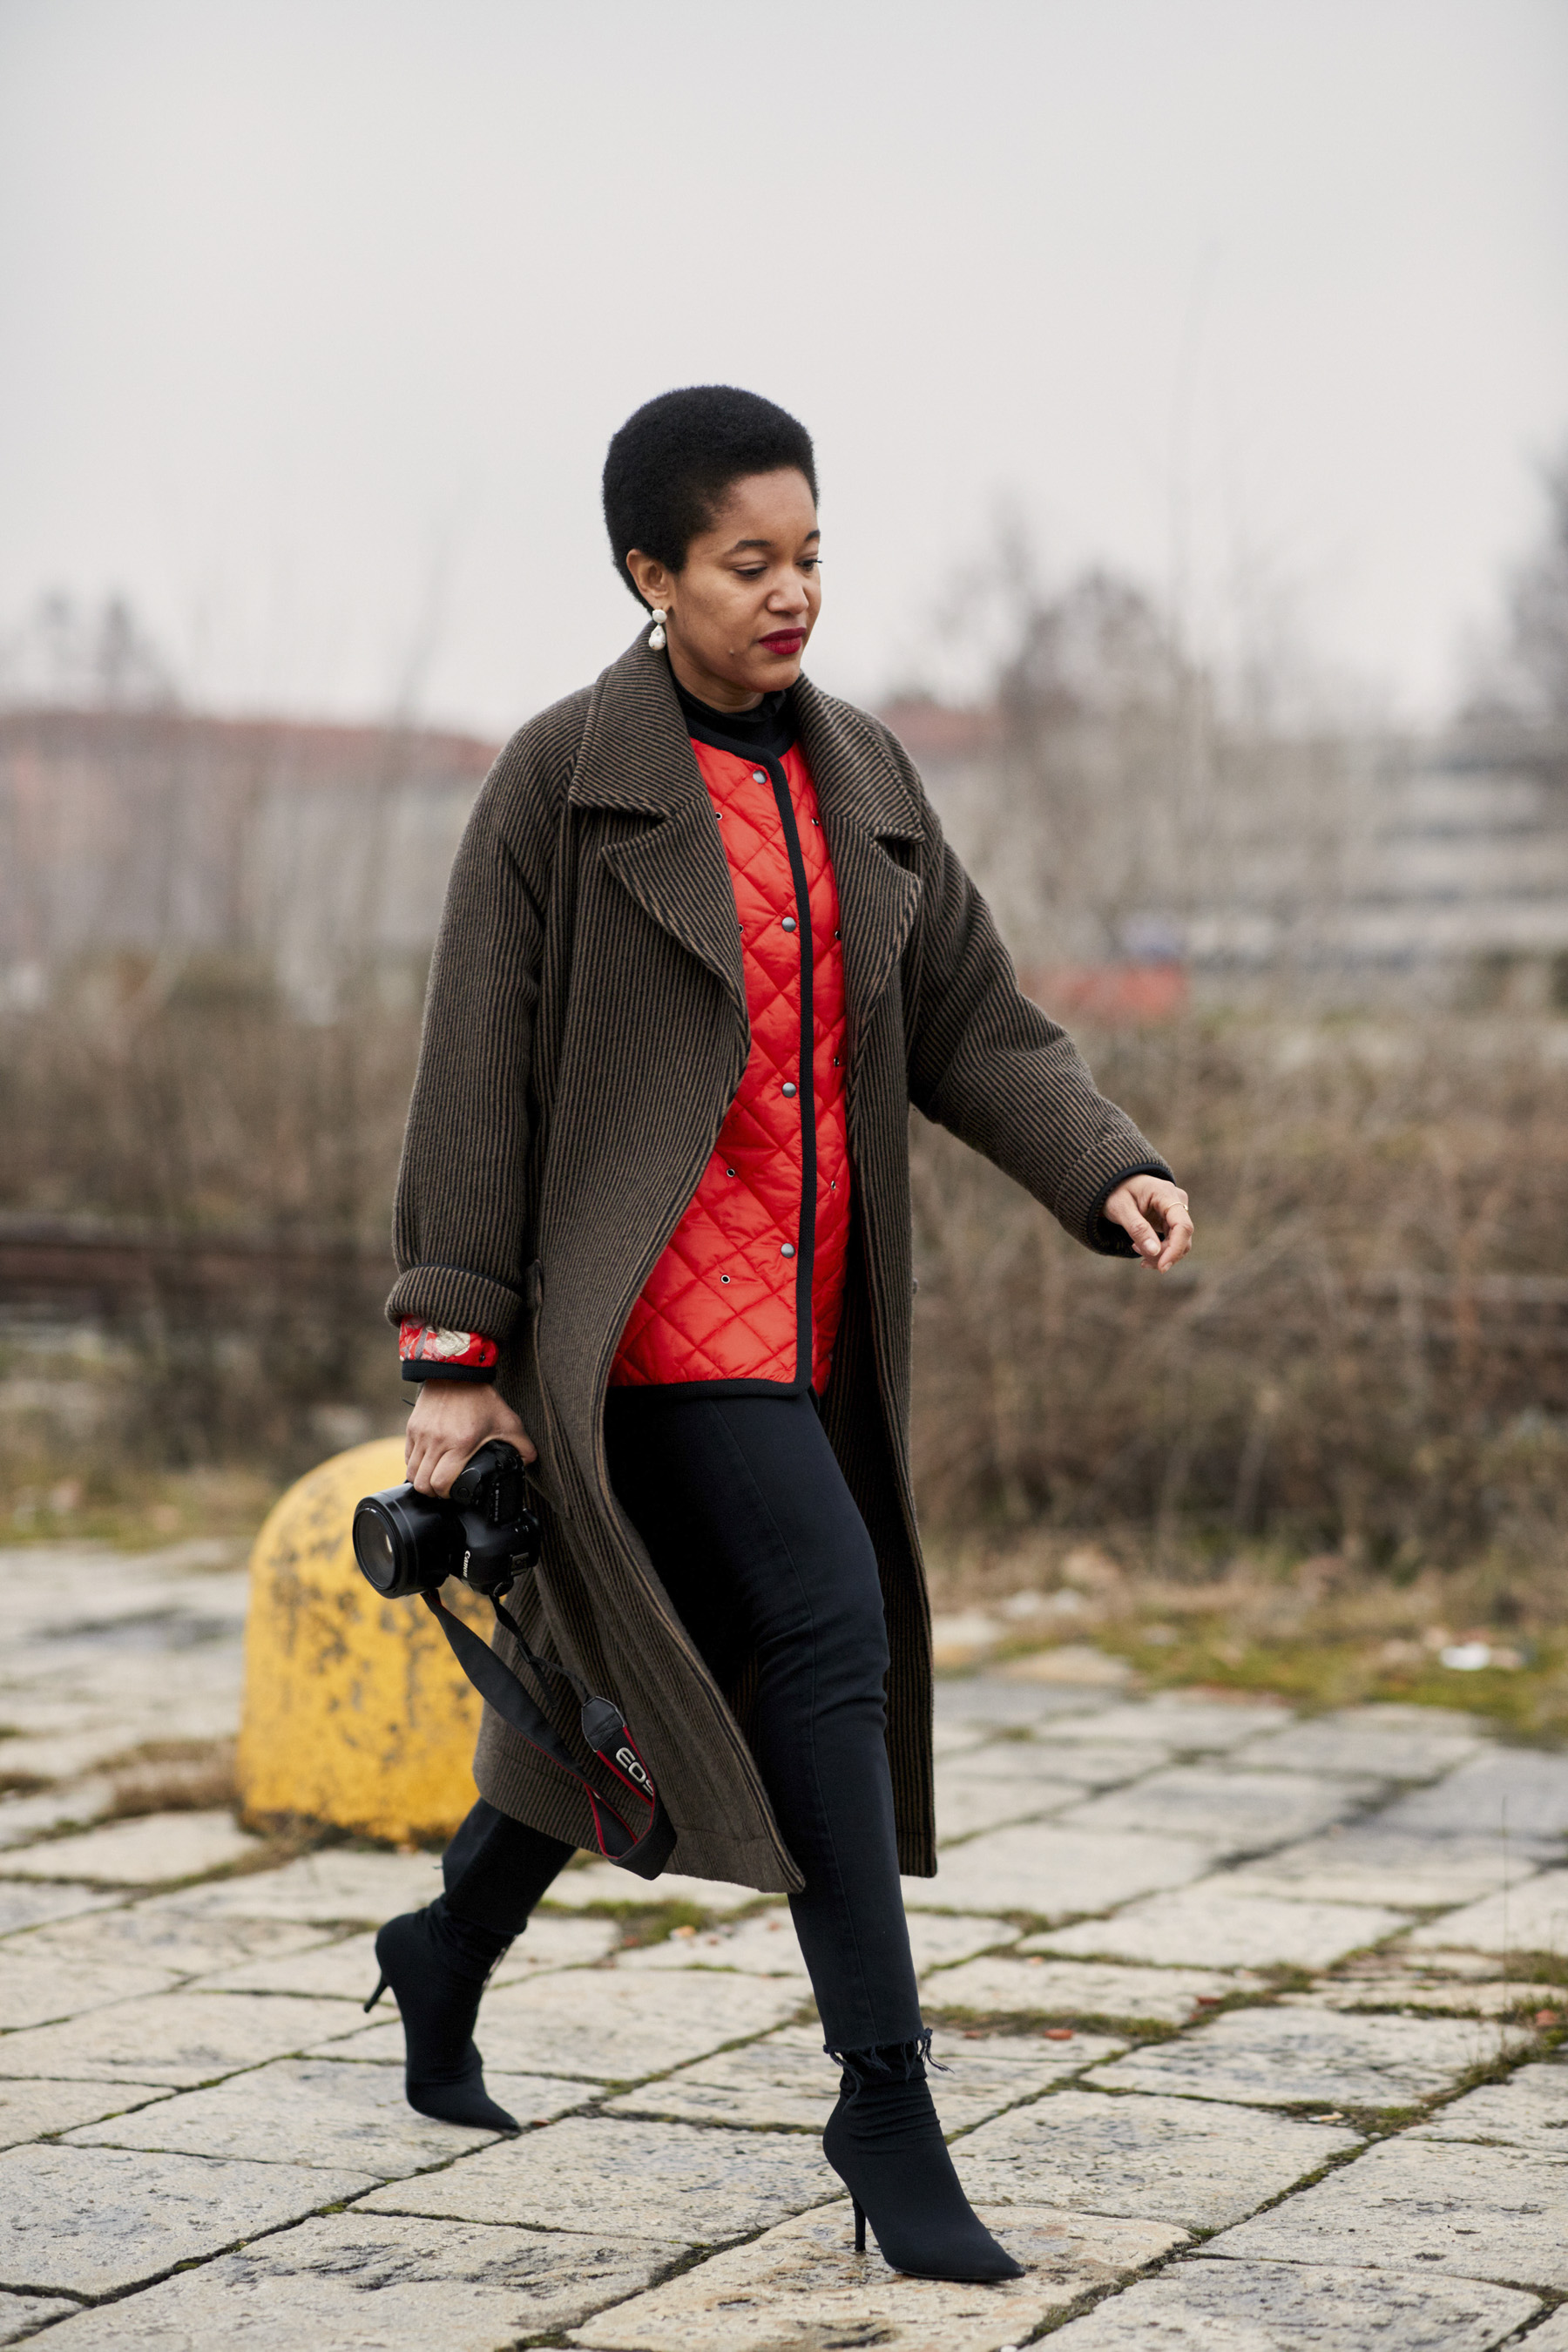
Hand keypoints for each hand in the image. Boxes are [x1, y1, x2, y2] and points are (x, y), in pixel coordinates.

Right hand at [405, 1381, 535, 1496]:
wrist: (456, 1371)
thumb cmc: (481, 1397)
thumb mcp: (508, 1421)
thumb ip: (522, 1444)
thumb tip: (530, 1462)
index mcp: (460, 1443)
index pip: (441, 1483)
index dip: (445, 1494)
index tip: (453, 1493)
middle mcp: (437, 1441)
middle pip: (422, 1483)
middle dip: (432, 1492)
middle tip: (442, 1490)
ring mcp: (421, 1434)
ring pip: (411, 1472)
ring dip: (421, 1480)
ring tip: (433, 1479)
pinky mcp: (412, 1427)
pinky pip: (407, 1456)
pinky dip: (415, 1465)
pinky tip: (427, 1463)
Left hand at [1102, 1174, 1192, 1271]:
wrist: (1114, 1183)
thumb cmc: (1115, 1192)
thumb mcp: (1121, 1209)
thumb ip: (1137, 1229)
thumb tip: (1155, 1252)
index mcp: (1166, 1193)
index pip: (1182, 1226)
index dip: (1175, 1249)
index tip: (1162, 1267)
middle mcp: (1177, 1201)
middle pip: (1182, 1237)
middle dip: (1163, 1254)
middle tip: (1140, 1259)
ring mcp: (1176, 1210)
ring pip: (1179, 1242)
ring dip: (1161, 1254)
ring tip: (1136, 1249)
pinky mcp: (1171, 1219)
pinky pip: (1173, 1240)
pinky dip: (1159, 1251)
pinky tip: (1142, 1251)